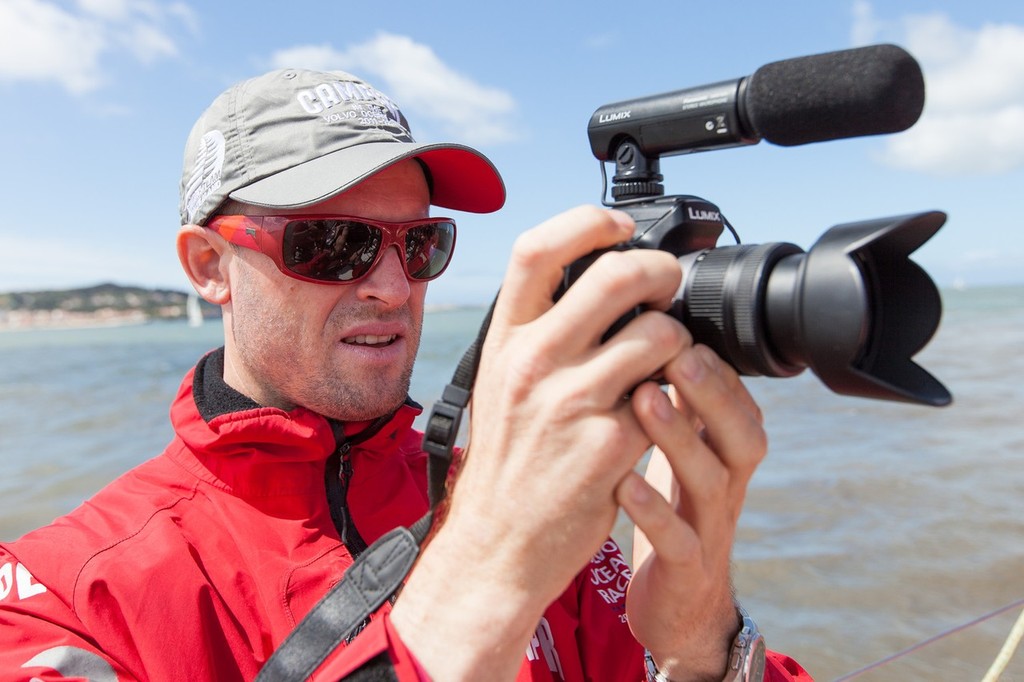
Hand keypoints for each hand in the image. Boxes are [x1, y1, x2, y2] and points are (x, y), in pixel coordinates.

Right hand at [392, 206, 691, 678]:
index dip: (586, 222)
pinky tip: (660, 412)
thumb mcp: (500, 380)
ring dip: (678, 340)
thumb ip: (539, 331)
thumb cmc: (507, 457)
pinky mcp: (611, 445)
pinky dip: (675, 396)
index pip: (537, 249)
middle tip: (670, 284)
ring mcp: (572, 402)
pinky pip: (668, 397)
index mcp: (504, 340)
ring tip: (667, 361)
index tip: (619, 225)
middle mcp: (533, 362)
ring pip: (659, 335)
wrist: (499, 541)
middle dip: (660, 271)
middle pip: (616, 276)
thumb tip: (596, 279)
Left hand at [619, 345, 766, 680]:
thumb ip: (680, 404)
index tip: (679, 326)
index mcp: (725, 453)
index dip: (715, 366)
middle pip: (741, 433)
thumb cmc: (673, 512)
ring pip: (712, 480)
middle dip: (712, 392)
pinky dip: (654, 511)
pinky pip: (678, 540)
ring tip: (645, 400)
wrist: (678, 606)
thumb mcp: (681, 454)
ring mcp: (711, 528)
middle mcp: (726, 485)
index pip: (737, 401)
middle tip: (677, 353)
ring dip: (681, 438)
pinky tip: (625, 483)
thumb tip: (656, 334)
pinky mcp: (686, 569)